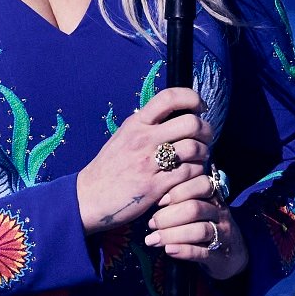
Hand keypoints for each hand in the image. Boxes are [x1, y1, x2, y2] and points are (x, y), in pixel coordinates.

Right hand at [75, 86, 210, 233]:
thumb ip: (147, 126)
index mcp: (136, 124)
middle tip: (204, 138)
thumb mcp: (123, 137)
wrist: (88, 198)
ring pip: (194, 149)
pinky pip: (189, 173)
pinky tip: (190, 176)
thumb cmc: (109, 168)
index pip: (169, 97)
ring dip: (203, 154)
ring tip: (198, 159)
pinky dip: (196, 173)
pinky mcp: (155, 186)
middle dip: (206, 130)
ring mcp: (149, 163)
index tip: (198, 108)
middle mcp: (143, 139)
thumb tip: (174, 115)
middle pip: (191, 123)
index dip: (192, 98)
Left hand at [144, 172, 247, 280]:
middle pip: (195, 208)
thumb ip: (183, 198)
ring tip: (152, 240)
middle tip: (151, 223)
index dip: (178, 190)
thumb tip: (152, 195)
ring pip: (199, 231)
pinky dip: (183, 251)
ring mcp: (223, 235)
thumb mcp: (201, 207)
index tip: (158, 201)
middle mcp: (220, 213)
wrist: (233, 254)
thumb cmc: (208, 225)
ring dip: (171, 235)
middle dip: (168, 216)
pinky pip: (201, 252)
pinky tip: (168, 250)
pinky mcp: (220, 256)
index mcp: (214, 197)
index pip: (201, 184)